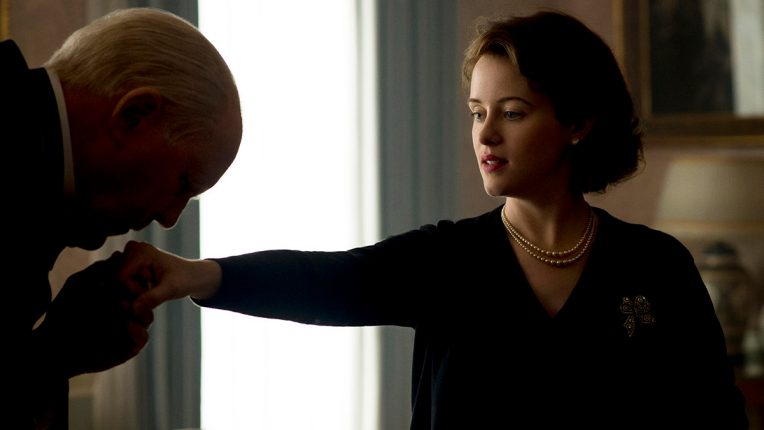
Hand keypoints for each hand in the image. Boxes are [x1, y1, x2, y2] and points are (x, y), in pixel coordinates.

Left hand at [39, 252, 153, 377]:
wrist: (53, 344)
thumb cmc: (63, 312)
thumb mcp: (80, 285)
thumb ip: (100, 270)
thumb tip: (119, 255)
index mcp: (118, 295)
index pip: (136, 283)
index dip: (137, 276)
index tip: (132, 268)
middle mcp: (126, 311)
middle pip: (145, 299)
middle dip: (139, 291)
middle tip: (126, 285)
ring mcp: (129, 329)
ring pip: (147, 317)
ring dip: (139, 309)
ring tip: (120, 304)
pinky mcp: (129, 347)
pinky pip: (143, 337)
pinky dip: (136, 330)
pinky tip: (124, 324)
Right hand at [118, 240, 221, 310]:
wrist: (193, 275)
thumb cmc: (185, 279)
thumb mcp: (171, 289)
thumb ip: (152, 298)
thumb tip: (132, 309)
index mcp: (140, 251)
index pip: (120, 279)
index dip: (133, 292)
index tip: (152, 288)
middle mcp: (132, 249)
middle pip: (117, 281)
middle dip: (133, 292)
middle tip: (152, 287)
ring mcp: (129, 255)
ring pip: (117, 284)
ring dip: (132, 292)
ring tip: (151, 286)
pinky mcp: (129, 262)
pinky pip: (121, 283)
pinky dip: (132, 290)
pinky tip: (147, 286)